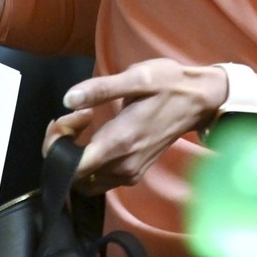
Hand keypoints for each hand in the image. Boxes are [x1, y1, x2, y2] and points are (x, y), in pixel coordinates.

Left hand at [55, 59, 229, 191]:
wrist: (199, 100)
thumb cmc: (170, 85)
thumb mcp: (137, 77)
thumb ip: (101, 88)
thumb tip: (68, 99)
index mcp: (120, 143)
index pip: (72, 167)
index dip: (57, 146)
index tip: (65, 119)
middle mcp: (123, 165)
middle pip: (74, 174)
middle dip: (63, 146)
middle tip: (74, 115)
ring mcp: (129, 172)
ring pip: (84, 179)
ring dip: (75, 155)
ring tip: (83, 121)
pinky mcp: (134, 173)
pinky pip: (99, 178)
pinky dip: (89, 160)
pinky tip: (96, 133)